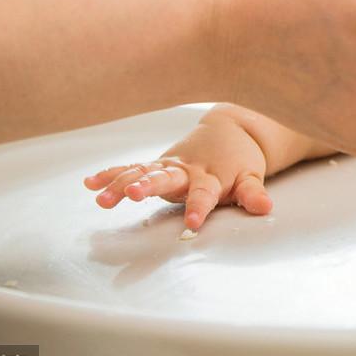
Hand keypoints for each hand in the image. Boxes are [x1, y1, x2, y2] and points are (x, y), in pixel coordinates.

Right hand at [83, 103, 291, 229]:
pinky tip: (89, 183)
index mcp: (211, 178)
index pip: (205, 195)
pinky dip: (111, 173)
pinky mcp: (156, 164)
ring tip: (102, 198)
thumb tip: (265, 207)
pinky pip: (131, 168)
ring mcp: (168, 166)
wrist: (230, 130)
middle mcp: (186, 171)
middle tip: (134, 194)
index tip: (191, 225)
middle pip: (166, 179)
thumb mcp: (251, 176)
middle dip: (149, 186)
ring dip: (122, 184)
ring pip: (142, 173)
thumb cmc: (240, 161)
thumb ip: (253, 193)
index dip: (198, 209)